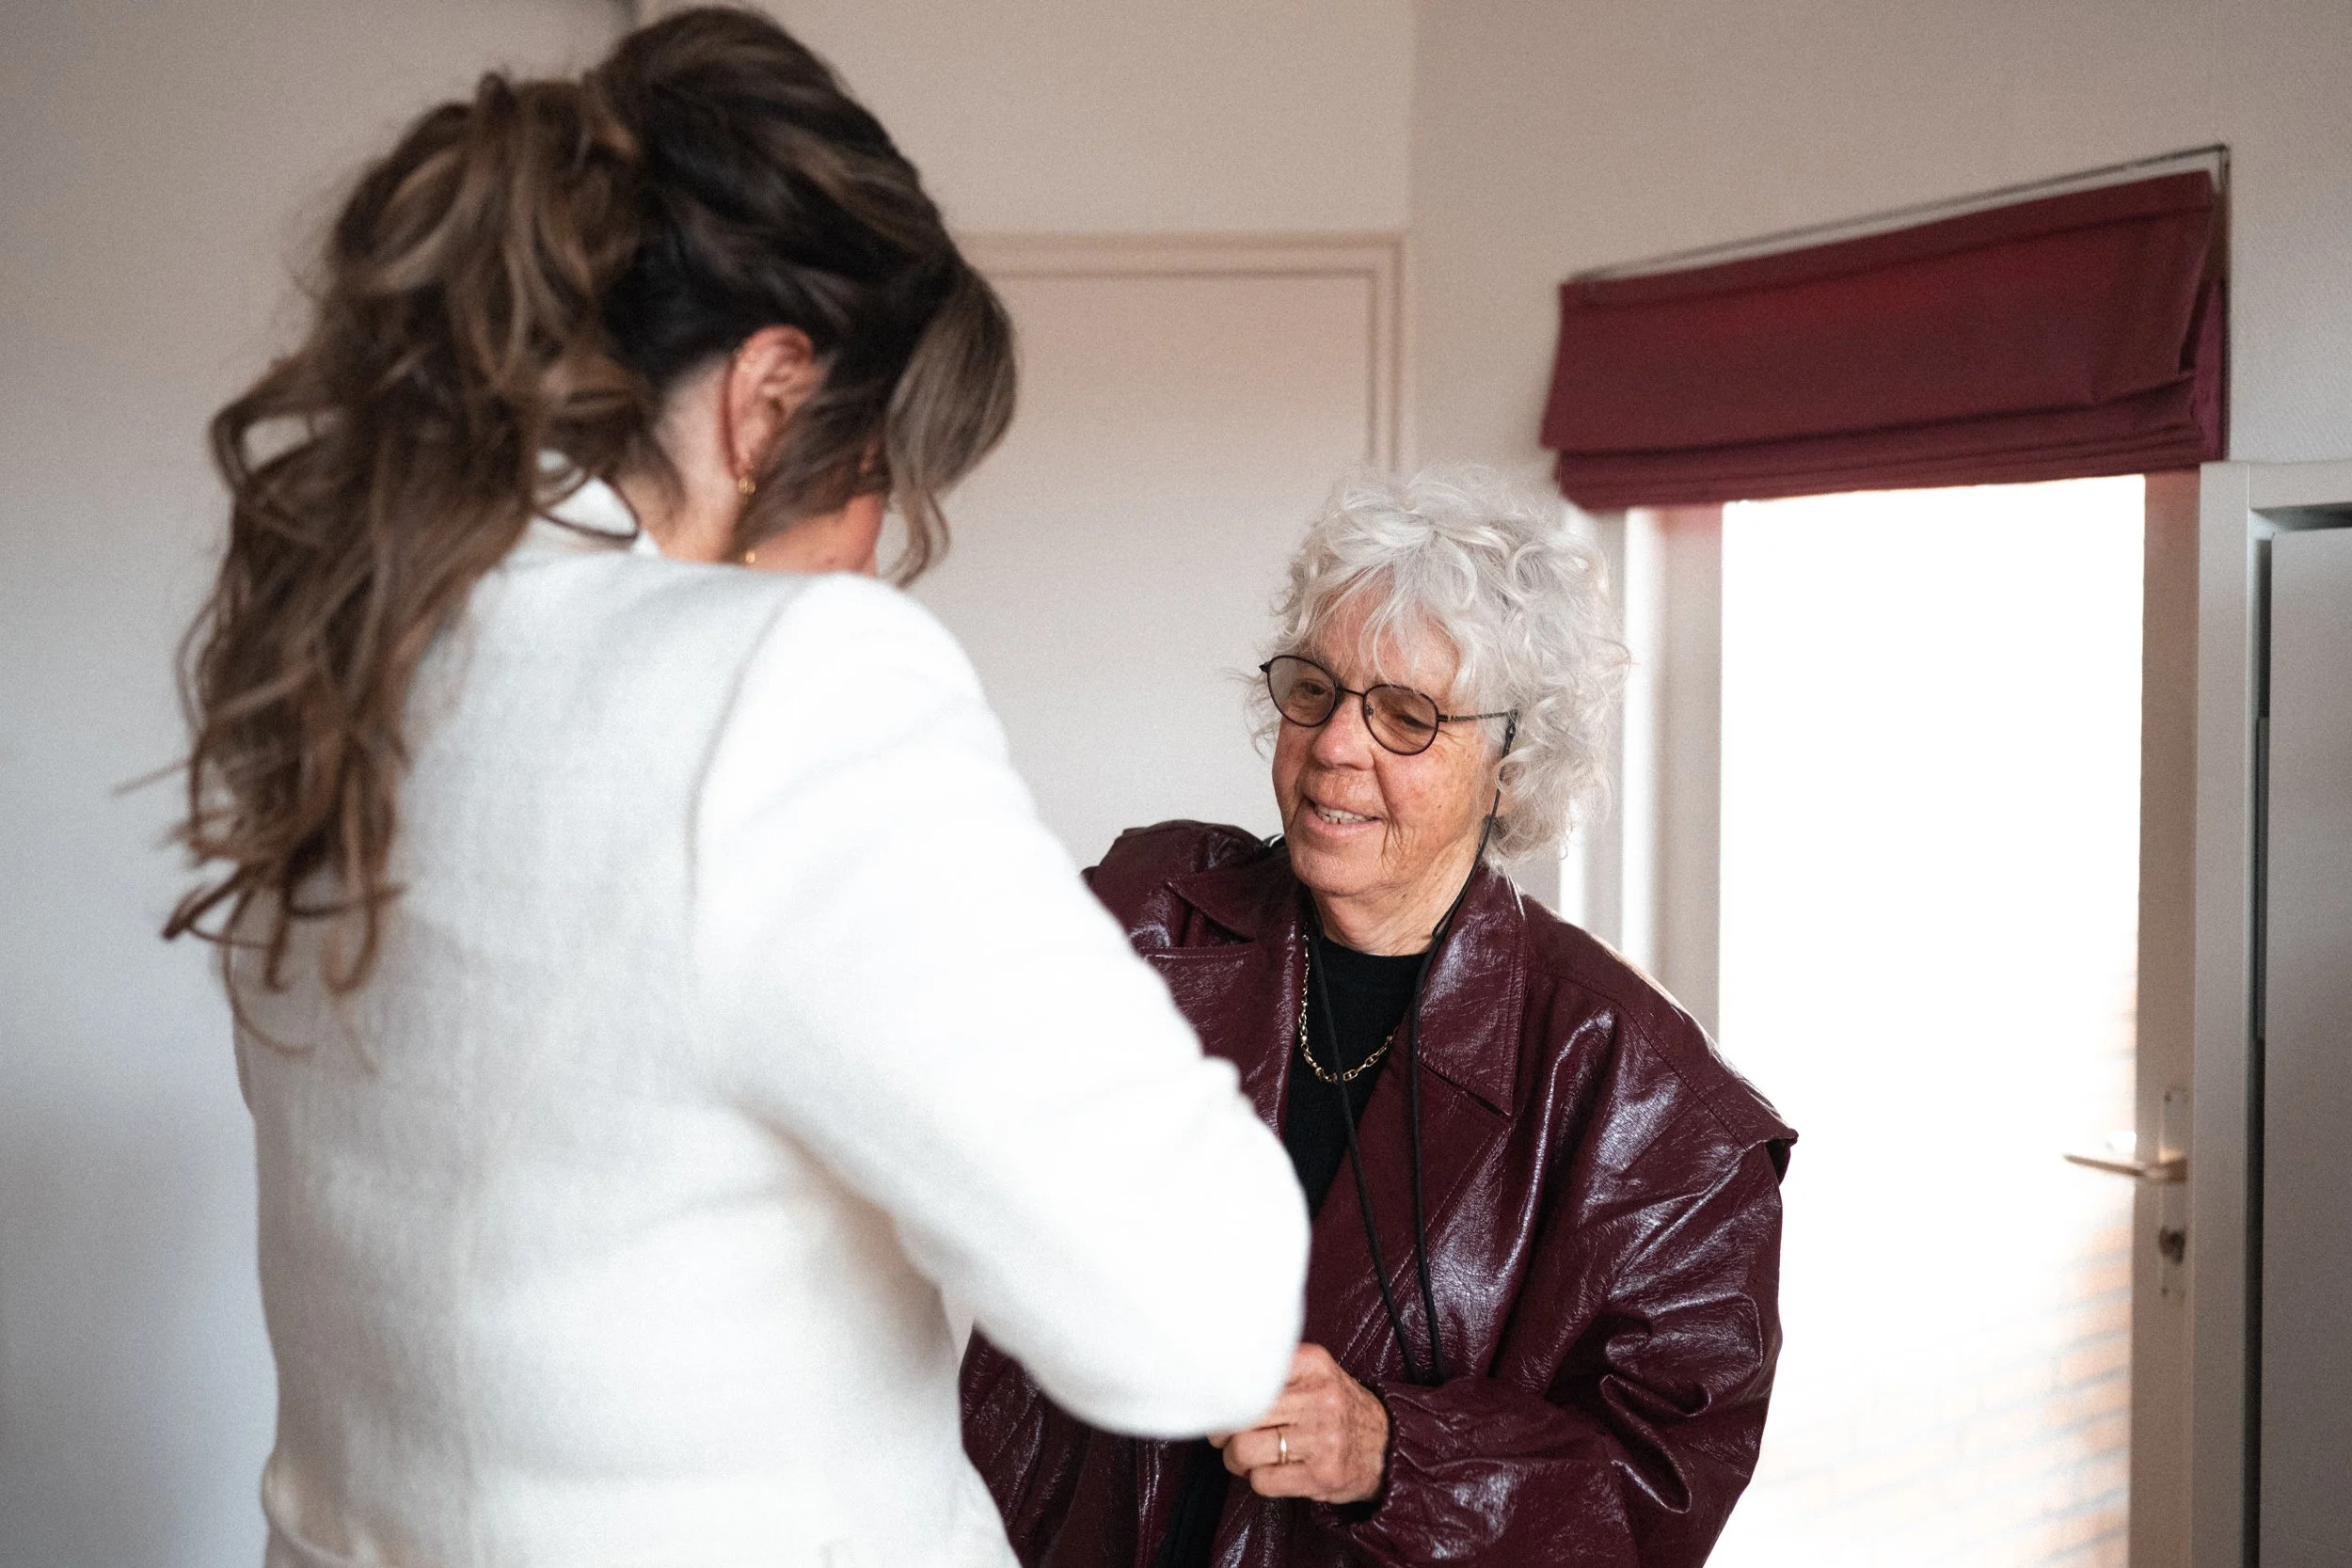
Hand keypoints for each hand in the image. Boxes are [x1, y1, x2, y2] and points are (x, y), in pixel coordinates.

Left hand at [1209, 1342, 1388, 1503]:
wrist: (1386, 1446)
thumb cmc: (1336, 1409)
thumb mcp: (1315, 1374)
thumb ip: (1275, 1371)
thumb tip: (1218, 1382)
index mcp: (1314, 1364)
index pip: (1250, 1374)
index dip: (1227, 1395)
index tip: (1223, 1405)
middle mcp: (1320, 1398)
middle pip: (1242, 1415)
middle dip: (1225, 1431)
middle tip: (1228, 1436)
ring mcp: (1323, 1438)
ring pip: (1244, 1450)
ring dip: (1237, 1460)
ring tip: (1248, 1457)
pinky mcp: (1322, 1475)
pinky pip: (1263, 1481)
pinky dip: (1258, 1480)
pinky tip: (1271, 1471)